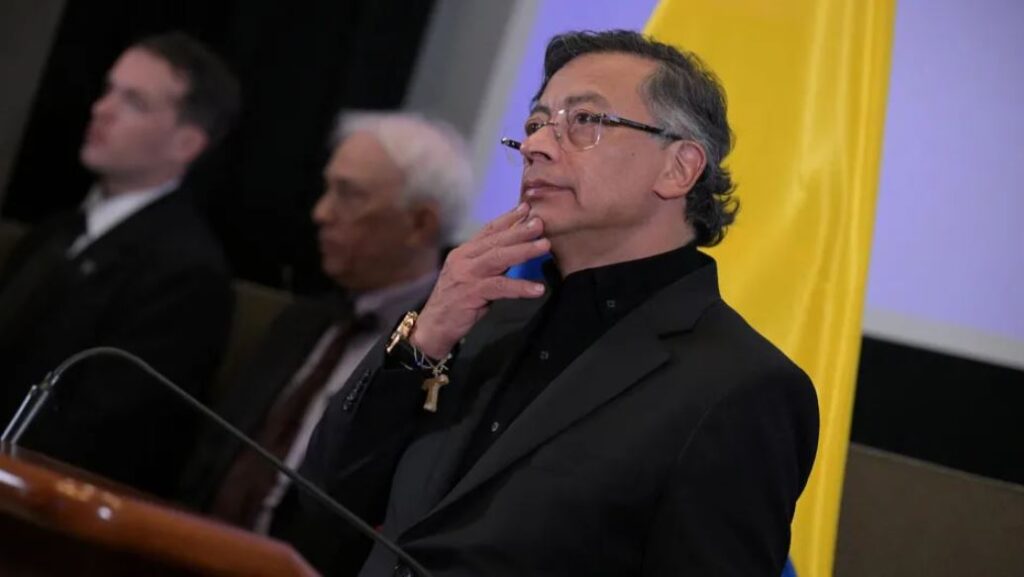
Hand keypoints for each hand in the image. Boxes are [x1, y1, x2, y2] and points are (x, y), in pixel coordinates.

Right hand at [411, 203, 548, 358]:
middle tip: (540, 222)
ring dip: (523, 251)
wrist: (434, 326)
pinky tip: (538, 289)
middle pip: (495, 241)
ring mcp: (467, 275)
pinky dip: (520, 287)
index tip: (526, 208)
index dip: (507, 219)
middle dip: (519, 230)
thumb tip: (515, 250)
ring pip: (498, 258)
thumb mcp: (472, 276)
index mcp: (464, 252)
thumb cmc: (456, 302)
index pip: (488, 231)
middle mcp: (463, 259)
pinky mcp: (471, 293)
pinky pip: (500, 287)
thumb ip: (489, 263)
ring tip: (544, 246)